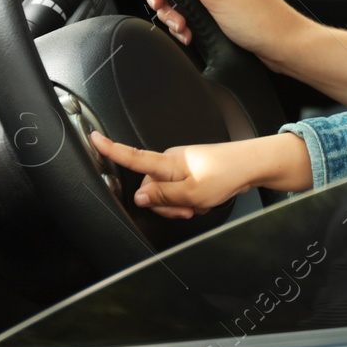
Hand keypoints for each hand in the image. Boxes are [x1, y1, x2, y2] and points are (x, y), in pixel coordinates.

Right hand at [89, 131, 312, 218]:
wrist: (253, 166)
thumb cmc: (227, 174)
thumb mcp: (192, 193)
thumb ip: (162, 197)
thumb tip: (138, 197)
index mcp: (168, 162)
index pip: (134, 156)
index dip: (111, 149)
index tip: (92, 138)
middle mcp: (172, 161)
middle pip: (151, 189)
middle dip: (166, 205)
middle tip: (188, 208)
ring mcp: (183, 166)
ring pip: (168, 194)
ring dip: (181, 205)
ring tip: (200, 203)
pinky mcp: (193, 172)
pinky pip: (182, 192)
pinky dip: (191, 200)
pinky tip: (205, 200)